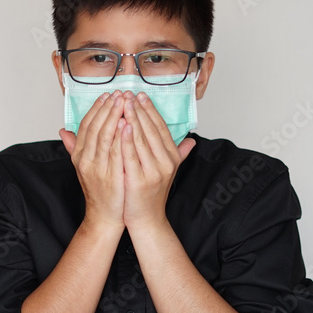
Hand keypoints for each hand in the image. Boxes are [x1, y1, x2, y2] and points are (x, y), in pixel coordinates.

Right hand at [60, 91, 126, 232]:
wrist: (104, 216)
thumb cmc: (98, 190)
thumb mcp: (83, 167)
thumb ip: (74, 147)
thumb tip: (62, 131)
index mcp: (79, 156)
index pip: (85, 126)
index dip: (96, 109)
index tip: (106, 96)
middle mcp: (85, 160)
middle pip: (95, 127)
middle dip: (107, 108)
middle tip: (118, 94)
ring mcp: (97, 169)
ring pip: (104, 136)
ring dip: (114, 117)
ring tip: (124, 102)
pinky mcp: (110, 177)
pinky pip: (116, 152)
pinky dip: (121, 136)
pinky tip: (129, 124)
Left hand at [119, 91, 194, 229]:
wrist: (146, 219)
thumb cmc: (152, 193)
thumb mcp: (168, 170)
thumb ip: (179, 154)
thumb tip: (191, 140)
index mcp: (172, 157)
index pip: (160, 128)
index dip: (150, 110)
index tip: (140, 96)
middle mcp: (166, 162)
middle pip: (151, 130)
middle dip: (139, 109)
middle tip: (128, 93)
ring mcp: (154, 171)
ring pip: (142, 139)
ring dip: (132, 118)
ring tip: (123, 103)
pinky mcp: (140, 180)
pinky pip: (132, 155)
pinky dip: (127, 139)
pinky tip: (121, 125)